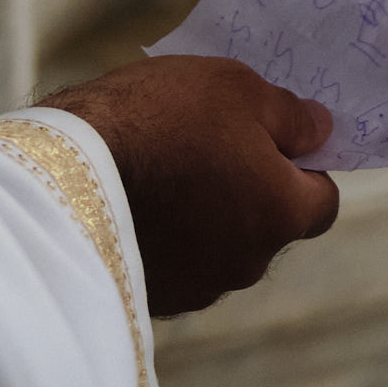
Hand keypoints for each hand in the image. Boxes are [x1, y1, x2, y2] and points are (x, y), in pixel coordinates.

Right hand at [42, 57, 339, 316]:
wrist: (65, 171)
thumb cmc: (159, 119)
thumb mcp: (236, 88)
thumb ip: (291, 115)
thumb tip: (322, 130)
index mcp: (282, 214)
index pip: (322, 201)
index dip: (303, 168)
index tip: (271, 140)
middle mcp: (248, 263)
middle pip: (267, 226)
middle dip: (250, 193)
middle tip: (209, 149)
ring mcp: (197, 287)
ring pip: (219, 248)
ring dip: (206, 219)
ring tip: (161, 175)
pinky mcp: (151, 298)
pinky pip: (174, 264)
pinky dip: (166, 240)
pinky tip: (134, 205)